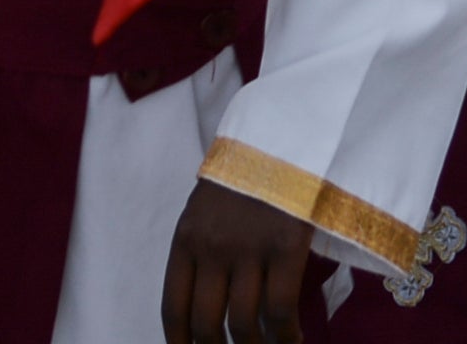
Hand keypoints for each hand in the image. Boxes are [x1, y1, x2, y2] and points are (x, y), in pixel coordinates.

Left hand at [162, 179, 313, 343]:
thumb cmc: (240, 177)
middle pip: (206, 323)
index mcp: (186, 240)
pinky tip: (292, 339)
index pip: (174, 309)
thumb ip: (199, 255)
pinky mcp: (286, 247)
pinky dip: (285, 335)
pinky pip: (281, 308)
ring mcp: (249, 249)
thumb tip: (202, 308)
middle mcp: (212, 248)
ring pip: (243, 324)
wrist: (279, 143)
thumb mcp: (203, 212)